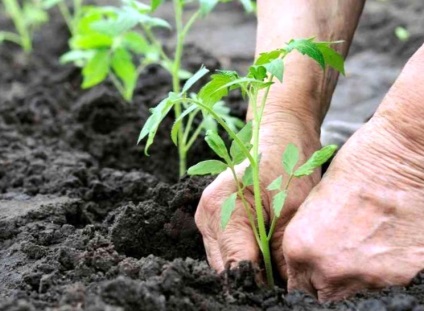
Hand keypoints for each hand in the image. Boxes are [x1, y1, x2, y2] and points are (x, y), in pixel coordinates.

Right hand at [195, 112, 320, 277]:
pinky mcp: (215, 217)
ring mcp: (207, 217)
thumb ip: (282, 255)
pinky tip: (265, 252)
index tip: (279, 292)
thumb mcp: (292, 212)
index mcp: (221, 210)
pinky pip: (227, 248)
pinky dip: (245, 255)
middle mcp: (206, 216)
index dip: (257, 285)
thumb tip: (283, 288)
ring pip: (225, 260)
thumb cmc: (288, 165)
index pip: (234, 267)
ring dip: (249, 267)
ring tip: (275, 267)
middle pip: (225, 267)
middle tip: (281, 283)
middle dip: (252, 279)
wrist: (281, 136)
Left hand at [283, 45, 423, 300]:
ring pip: (352, 294)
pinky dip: (380, 273)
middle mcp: (328, 268)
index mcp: (300, 248)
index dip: (305, 277)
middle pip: (323, 295)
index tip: (312, 271)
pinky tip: (381, 247)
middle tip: (336, 261)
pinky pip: (382, 285)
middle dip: (325, 283)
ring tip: (360, 250)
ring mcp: (366, 276)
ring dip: (352, 278)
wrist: (398, 157)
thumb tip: (312, 261)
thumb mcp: (314, 205)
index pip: (296, 284)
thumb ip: (309, 241)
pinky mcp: (400, 275)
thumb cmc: (354, 168)